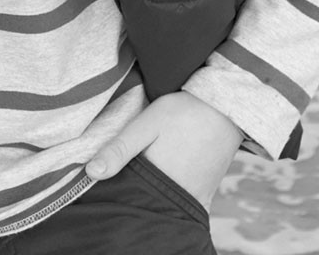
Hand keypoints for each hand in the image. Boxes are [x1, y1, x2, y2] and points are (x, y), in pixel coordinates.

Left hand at [84, 91, 242, 210]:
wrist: (227, 108)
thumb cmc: (184, 112)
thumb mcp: (147, 123)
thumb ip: (119, 148)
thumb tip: (91, 173)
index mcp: (158, 179)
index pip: (128, 198)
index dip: (115, 194)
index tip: (108, 187)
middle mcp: (177, 196)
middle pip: (146, 207)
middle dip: (134, 200)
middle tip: (128, 183)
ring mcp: (194, 199)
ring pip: (165, 210)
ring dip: (153, 203)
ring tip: (145, 185)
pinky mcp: (205, 198)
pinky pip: (184, 210)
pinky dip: (172, 207)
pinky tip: (163, 193)